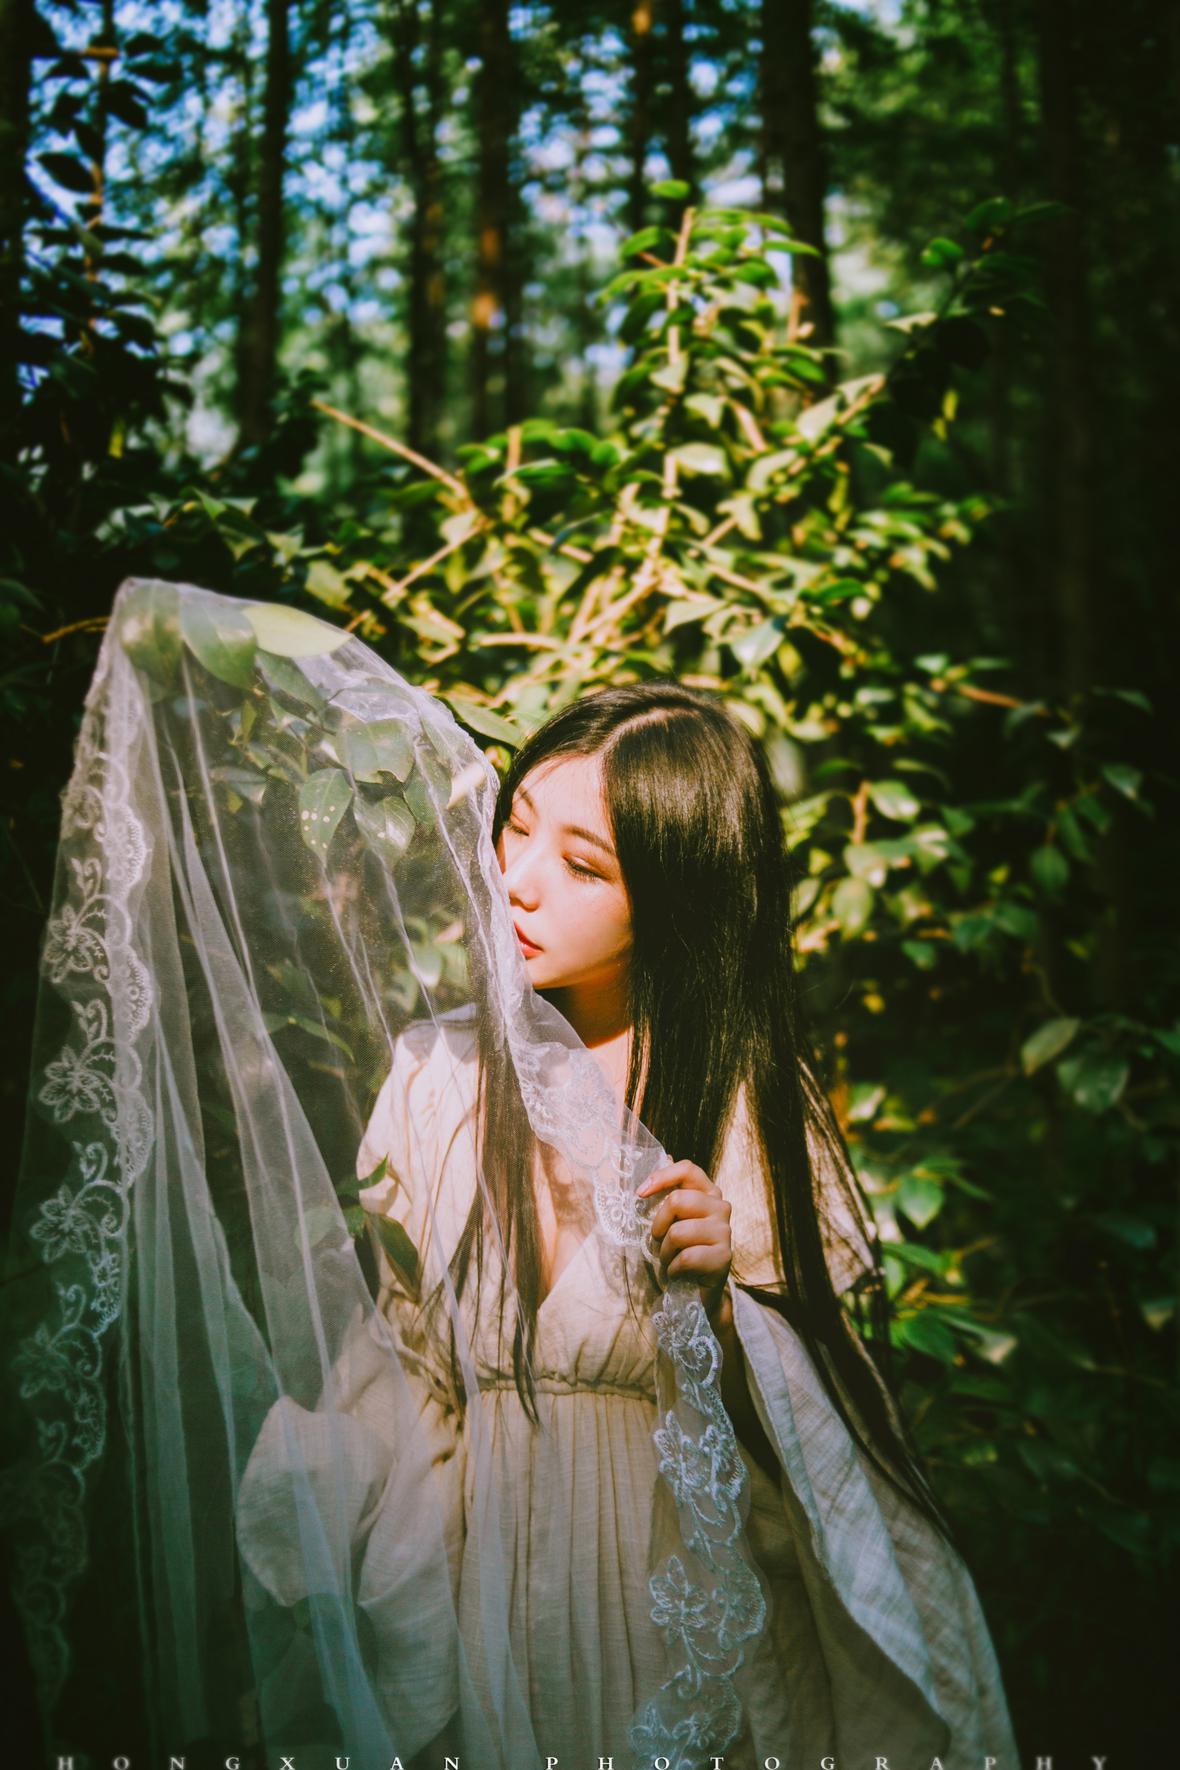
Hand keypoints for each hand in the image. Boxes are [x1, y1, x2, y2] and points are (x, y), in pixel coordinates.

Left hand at [635, 1160, 732, 1326]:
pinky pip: (686, 1258)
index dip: (661, 1177)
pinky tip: (678, 1273)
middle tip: (658, 1241)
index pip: (687, 1169)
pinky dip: (673, 1269)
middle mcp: (720, 1207)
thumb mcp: (671, 1219)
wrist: (695, 1291)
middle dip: (658, 1225)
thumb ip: (670, 1192)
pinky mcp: (724, 1257)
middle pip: (677, 1201)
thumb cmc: (680, 1250)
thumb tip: (666, 1157)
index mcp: (708, 1193)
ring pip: (678, 1232)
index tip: (640, 1194)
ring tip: (669, 1260)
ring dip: (664, 1252)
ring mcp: (725, 1232)